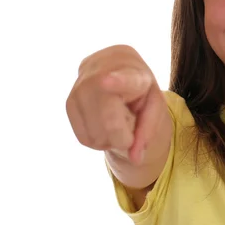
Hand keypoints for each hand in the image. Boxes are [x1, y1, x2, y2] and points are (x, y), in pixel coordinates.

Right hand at [66, 45, 164, 164]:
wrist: (115, 64)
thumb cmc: (140, 88)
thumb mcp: (154, 104)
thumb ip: (148, 130)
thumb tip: (135, 160)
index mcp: (131, 73)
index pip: (123, 79)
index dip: (115, 82)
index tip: (105, 81)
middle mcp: (100, 76)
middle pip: (109, 121)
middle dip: (123, 136)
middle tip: (130, 122)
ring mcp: (81, 89)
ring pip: (95, 135)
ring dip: (110, 139)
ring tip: (117, 118)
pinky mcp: (69, 102)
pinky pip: (84, 138)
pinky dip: (98, 140)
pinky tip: (104, 123)